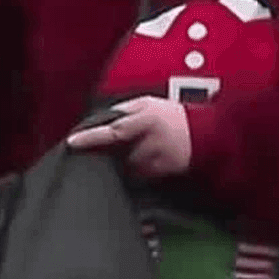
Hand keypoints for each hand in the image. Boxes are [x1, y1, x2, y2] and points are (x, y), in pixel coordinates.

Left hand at [67, 98, 192, 178]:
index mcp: (145, 119)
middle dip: (113, 152)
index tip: (72, 143)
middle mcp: (150, 141)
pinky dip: (140, 169)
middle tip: (120, 146)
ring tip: (142, 150)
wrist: (206, 135)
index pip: (112, 131)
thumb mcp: (148, 103)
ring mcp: (158, 160)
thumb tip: (102, 119)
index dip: (90, 138)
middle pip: (118, 154)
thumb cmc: (176, 117)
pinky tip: (149, 159)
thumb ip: (124, 110)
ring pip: (129, 167)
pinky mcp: (164, 173)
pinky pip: (142, 175)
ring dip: (127, 161)